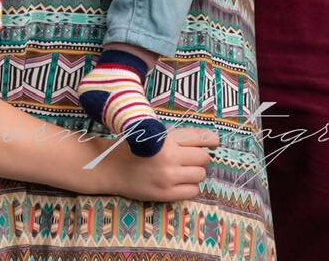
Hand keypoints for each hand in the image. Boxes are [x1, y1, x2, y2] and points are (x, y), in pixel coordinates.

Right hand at [95, 126, 219, 201]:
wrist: (112, 167)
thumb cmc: (134, 146)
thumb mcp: (154, 134)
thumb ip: (177, 138)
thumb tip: (208, 142)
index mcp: (166, 138)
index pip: (200, 138)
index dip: (211, 140)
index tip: (215, 142)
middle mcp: (170, 157)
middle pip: (203, 158)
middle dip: (200, 158)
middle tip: (189, 158)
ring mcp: (168, 177)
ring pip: (200, 175)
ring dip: (195, 172)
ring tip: (183, 171)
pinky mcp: (166, 194)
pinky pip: (193, 191)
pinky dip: (190, 186)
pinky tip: (180, 182)